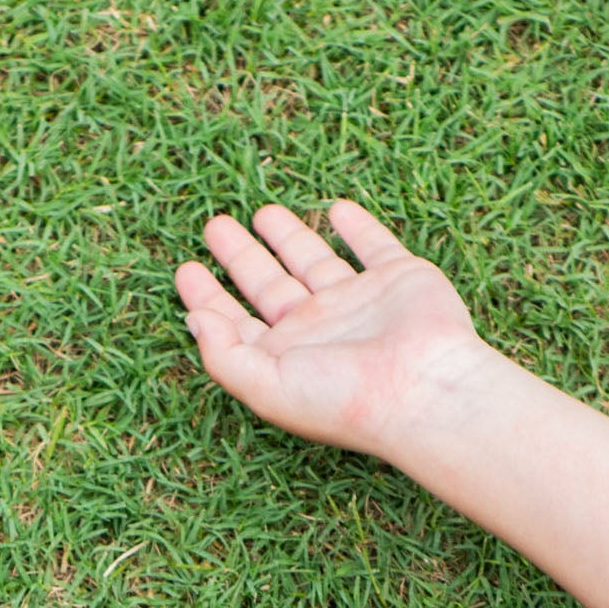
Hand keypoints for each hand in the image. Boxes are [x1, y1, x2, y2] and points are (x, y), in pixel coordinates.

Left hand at [176, 200, 494, 458]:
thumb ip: (224, 355)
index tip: (186, 269)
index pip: (235, 322)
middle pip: (268, 285)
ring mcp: (358, 302)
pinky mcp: (397, 278)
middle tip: (215, 225)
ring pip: (313, 260)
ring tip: (261, 211)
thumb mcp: (267, 386)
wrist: (423, 389)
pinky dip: (357, 227)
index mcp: (285, 356)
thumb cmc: (343, 398)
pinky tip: (336, 210)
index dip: (207, 296)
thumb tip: (193, 319)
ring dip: (289, 236)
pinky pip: (373, 246)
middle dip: (240, 256)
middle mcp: (318, 329)